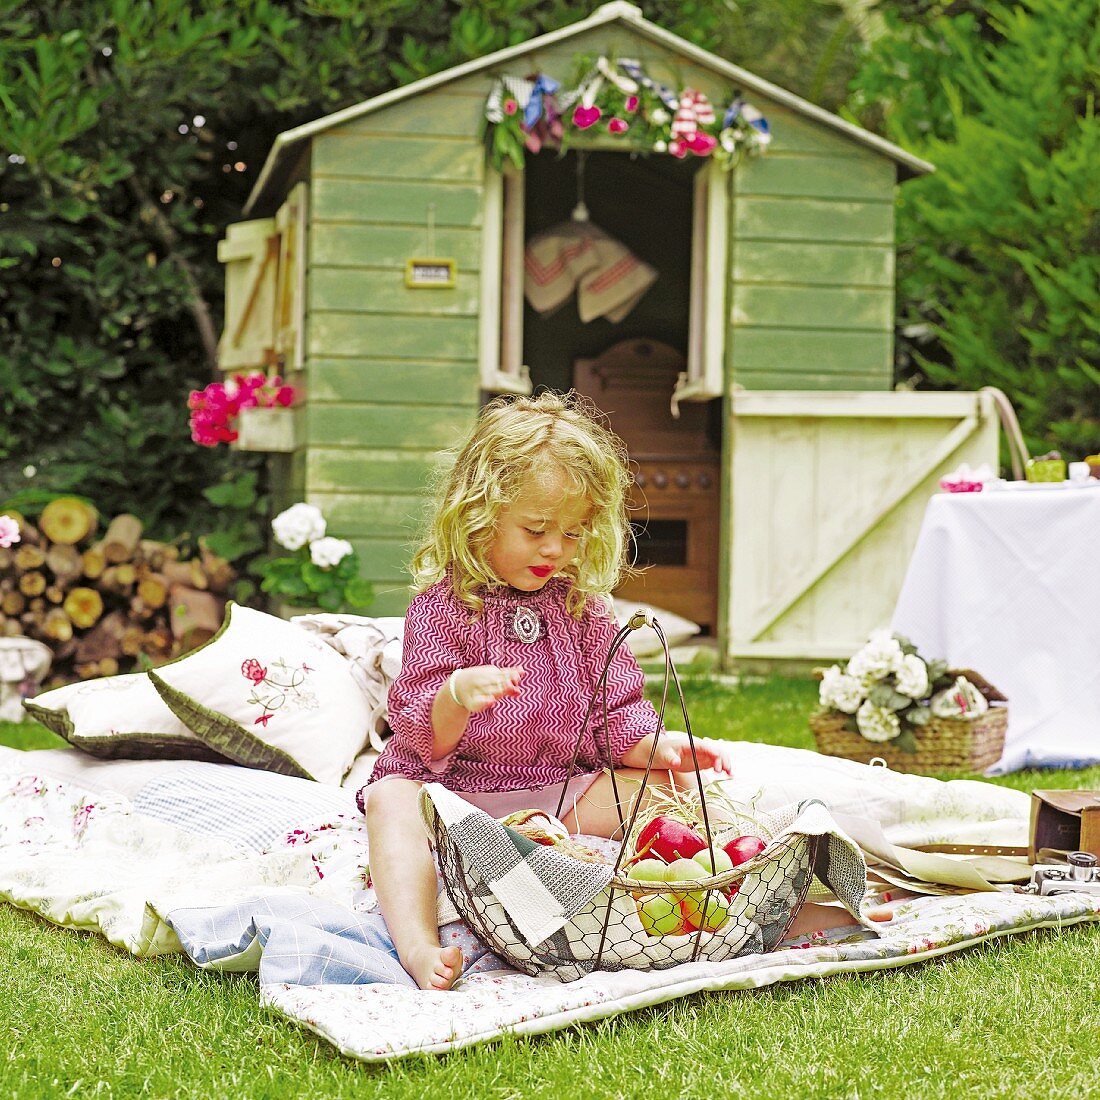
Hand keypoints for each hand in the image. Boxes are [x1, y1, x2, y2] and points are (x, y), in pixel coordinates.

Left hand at [448, 665, 522, 712]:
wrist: (460, 683)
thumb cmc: (469, 698)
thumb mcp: (473, 704)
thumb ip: (483, 703)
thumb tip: (493, 701)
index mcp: (482, 690)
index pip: (496, 690)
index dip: (504, 689)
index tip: (511, 688)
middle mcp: (486, 680)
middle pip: (501, 681)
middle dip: (509, 680)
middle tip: (517, 679)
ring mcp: (488, 674)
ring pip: (502, 674)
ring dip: (512, 673)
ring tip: (522, 672)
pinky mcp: (490, 669)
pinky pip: (503, 670)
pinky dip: (511, 670)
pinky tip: (520, 670)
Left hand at [620, 731, 734, 775]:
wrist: (661, 753)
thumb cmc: (662, 752)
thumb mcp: (663, 755)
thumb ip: (670, 758)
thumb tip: (676, 763)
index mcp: (691, 744)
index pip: (705, 747)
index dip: (713, 753)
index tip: (717, 763)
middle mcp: (700, 749)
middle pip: (716, 751)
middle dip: (722, 760)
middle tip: (723, 772)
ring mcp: (702, 755)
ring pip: (719, 757)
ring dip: (725, 764)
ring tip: (730, 774)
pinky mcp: (702, 762)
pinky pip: (715, 764)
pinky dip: (723, 769)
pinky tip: (728, 775)